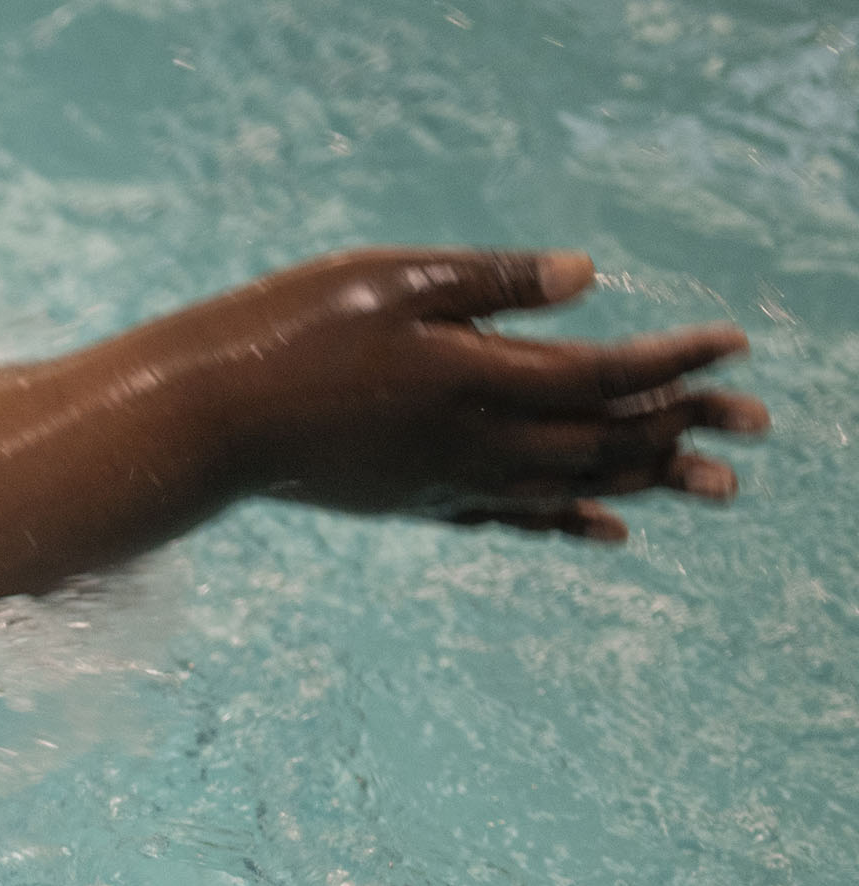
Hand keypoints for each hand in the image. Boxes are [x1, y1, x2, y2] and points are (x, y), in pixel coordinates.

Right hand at [168, 248, 766, 542]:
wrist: (205, 421)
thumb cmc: (288, 332)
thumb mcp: (393, 281)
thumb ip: (490, 283)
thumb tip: (586, 280)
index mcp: (473, 380)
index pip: (603, 375)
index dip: (675, 361)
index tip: (735, 344)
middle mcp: (471, 443)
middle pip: (602, 441)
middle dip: (684, 430)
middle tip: (756, 424)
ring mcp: (443, 480)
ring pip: (568, 487)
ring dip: (645, 483)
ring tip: (710, 486)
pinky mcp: (413, 500)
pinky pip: (511, 517)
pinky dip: (569, 520)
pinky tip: (606, 529)